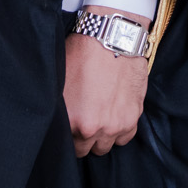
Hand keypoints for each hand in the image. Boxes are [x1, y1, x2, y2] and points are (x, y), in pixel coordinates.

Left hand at [64, 10, 149, 157]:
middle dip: (84, 138)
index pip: (67, 146)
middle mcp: (93, 128)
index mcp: (72, 120)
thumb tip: (56, 121)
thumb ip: (60, 108)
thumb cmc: (83, 53)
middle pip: (86, 149)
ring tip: (100, 117)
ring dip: (102, 135)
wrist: (112, 37)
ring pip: (106, 146)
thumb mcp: (60, 81)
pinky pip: (125, 137)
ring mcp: (115, 125)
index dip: (69, 135)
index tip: (71, 126)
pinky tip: (115, 115)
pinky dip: (120, 129)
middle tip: (84, 120)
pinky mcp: (132, 116)